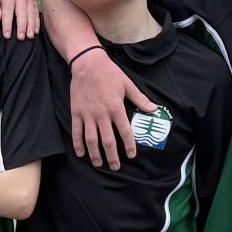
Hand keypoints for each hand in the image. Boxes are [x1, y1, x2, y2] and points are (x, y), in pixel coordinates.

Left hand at [0, 0, 40, 40]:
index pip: (8, 13)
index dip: (7, 25)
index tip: (7, 36)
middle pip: (22, 14)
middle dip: (21, 27)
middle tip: (21, 38)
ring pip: (31, 14)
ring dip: (31, 26)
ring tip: (30, 37)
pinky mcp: (34, 3)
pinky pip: (36, 13)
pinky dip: (36, 23)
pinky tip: (36, 32)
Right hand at [66, 49, 157, 169]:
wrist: (87, 64)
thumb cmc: (109, 73)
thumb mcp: (127, 84)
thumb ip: (140, 99)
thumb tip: (154, 109)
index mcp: (116, 108)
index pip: (125, 131)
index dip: (129, 145)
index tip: (131, 155)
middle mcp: (102, 114)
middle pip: (108, 140)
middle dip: (112, 156)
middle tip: (116, 167)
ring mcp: (88, 115)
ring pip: (91, 140)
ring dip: (95, 154)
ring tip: (99, 164)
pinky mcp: (76, 113)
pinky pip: (77, 132)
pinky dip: (78, 144)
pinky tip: (81, 154)